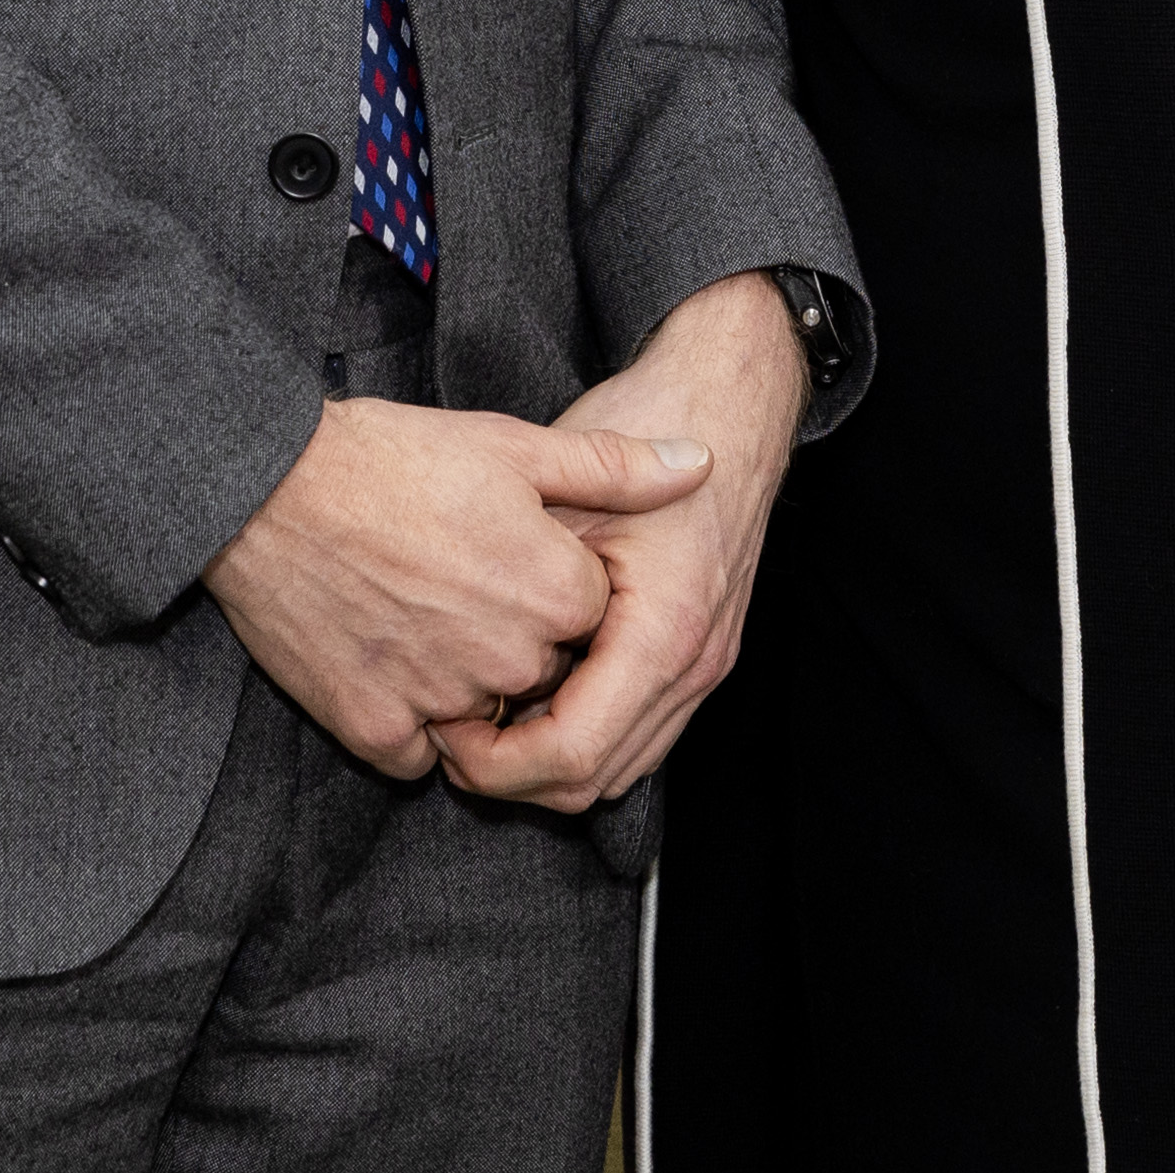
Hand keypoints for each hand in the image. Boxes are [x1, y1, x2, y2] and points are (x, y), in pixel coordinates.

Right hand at [202, 399, 710, 779]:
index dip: (550, 581)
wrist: (265, 488)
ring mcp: (440, 700)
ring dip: (463, 683)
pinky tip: (385, 655)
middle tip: (455, 577)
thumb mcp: (512, 445)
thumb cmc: (389, 457)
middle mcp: (508, 658)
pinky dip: (408, 719)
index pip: (589, 617)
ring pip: (483, 717)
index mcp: (553, 590)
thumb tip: (700, 466)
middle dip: (513, 638)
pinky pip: (418, 753)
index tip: (504, 549)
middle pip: (541, 672)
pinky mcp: (373, 728)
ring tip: (416, 610)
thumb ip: (614, 469)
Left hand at [435, 271, 808, 813]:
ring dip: (547, 759)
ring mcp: (705, 664)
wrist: (730, 394)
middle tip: (449, 729)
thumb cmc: (650, 424)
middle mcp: (695, 664)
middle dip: (513, 773)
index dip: (494, 764)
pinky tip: (533, 687)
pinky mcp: (701, 653)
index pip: (572, 755)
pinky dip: (583, 731)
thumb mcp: (567, 492)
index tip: (443, 729)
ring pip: (618, 768)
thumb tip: (461, 668)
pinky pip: (639, 732)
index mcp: (663, 634)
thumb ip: (522, 586)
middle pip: (594, 780)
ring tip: (485, 711)